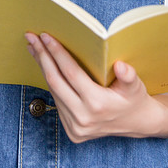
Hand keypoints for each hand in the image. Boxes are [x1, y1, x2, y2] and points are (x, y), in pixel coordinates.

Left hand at [25, 32, 157, 141]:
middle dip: (42, 57)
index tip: (46, 36)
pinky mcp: (71, 131)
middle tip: (32, 38)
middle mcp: (83, 118)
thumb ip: (129, 76)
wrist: (136, 123)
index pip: (71, 74)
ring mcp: (75, 127)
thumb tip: (120, 66)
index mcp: (98, 104)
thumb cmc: (133, 98)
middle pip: (55, 81)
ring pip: (53, 91)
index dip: (57, 53)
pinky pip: (57, 101)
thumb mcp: (136, 86)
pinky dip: (51, 82)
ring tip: (36, 48)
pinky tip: (46, 66)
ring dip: (43, 68)